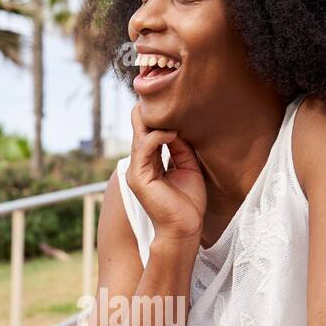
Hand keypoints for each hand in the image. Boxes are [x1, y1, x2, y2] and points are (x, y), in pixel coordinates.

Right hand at [126, 101, 205, 244]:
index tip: (173, 102)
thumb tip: (178, 128)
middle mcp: (140, 164)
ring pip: (141, 134)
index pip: (148, 132)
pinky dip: (158, 136)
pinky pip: (145, 147)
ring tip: (172, 112)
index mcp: (150, 163)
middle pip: (140, 129)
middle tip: (167, 96)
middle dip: (152, 112)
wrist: (185, 229)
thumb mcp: (188, 168)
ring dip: (156, 120)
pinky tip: (173, 133)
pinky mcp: (139, 177)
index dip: (158, 116)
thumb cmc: (188, 204)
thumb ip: (181, 149)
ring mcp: (137, 170)